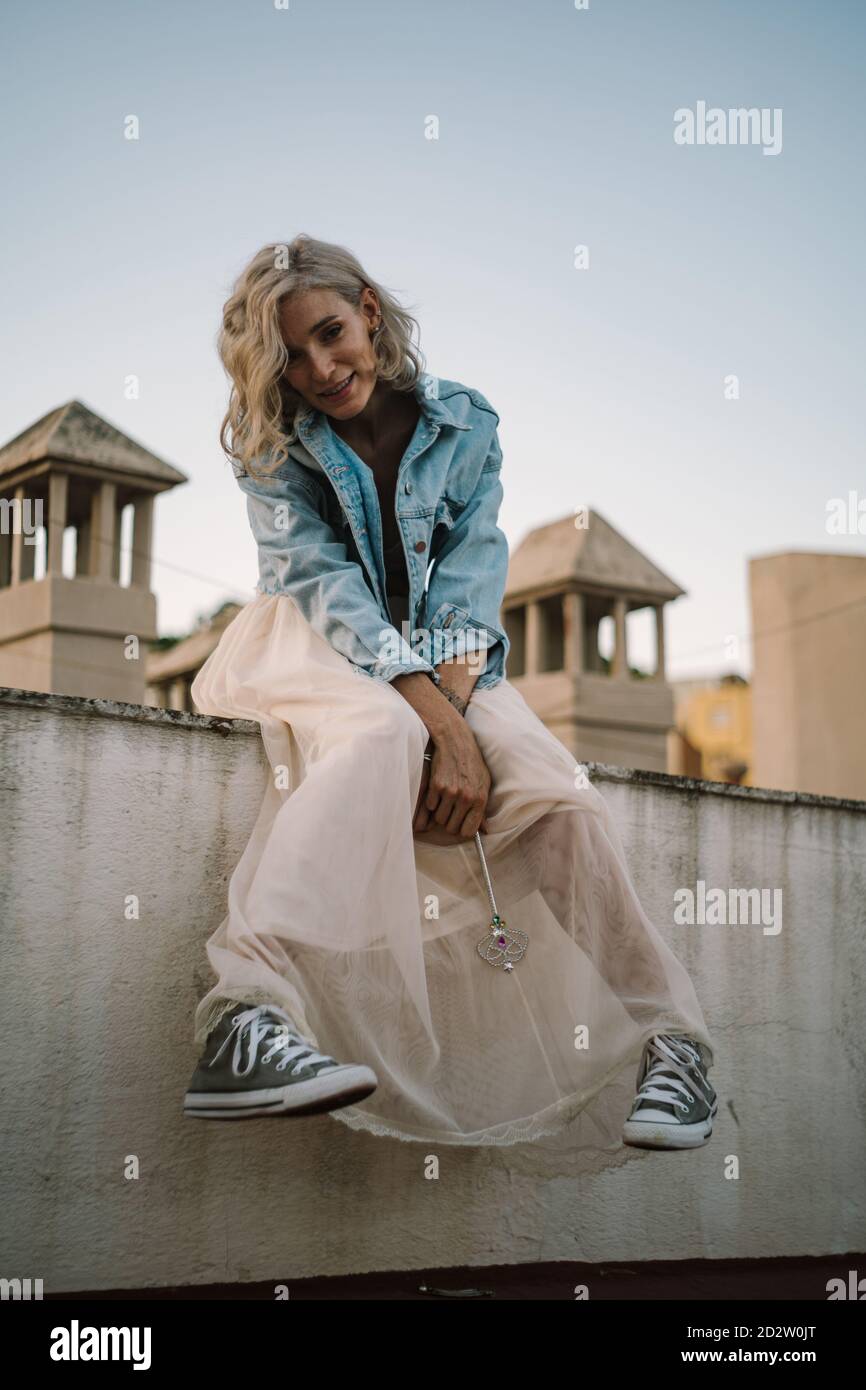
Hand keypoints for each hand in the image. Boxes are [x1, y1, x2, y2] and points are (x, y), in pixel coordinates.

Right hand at [412, 724, 491, 842]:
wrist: (456, 743)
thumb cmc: (472, 764)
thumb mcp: (484, 784)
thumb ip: (483, 808)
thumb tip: (486, 830)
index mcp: (480, 799)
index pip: (469, 831)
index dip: (462, 831)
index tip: (460, 826)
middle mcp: (466, 798)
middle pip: (451, 828)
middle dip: (449, 823)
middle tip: (450, 813)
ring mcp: (450, 792)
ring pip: (439, 819)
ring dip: (440, 813)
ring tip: (445, 801)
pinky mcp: (436, 786)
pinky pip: (430, 806)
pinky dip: (432, 802)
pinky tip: (438, 792)